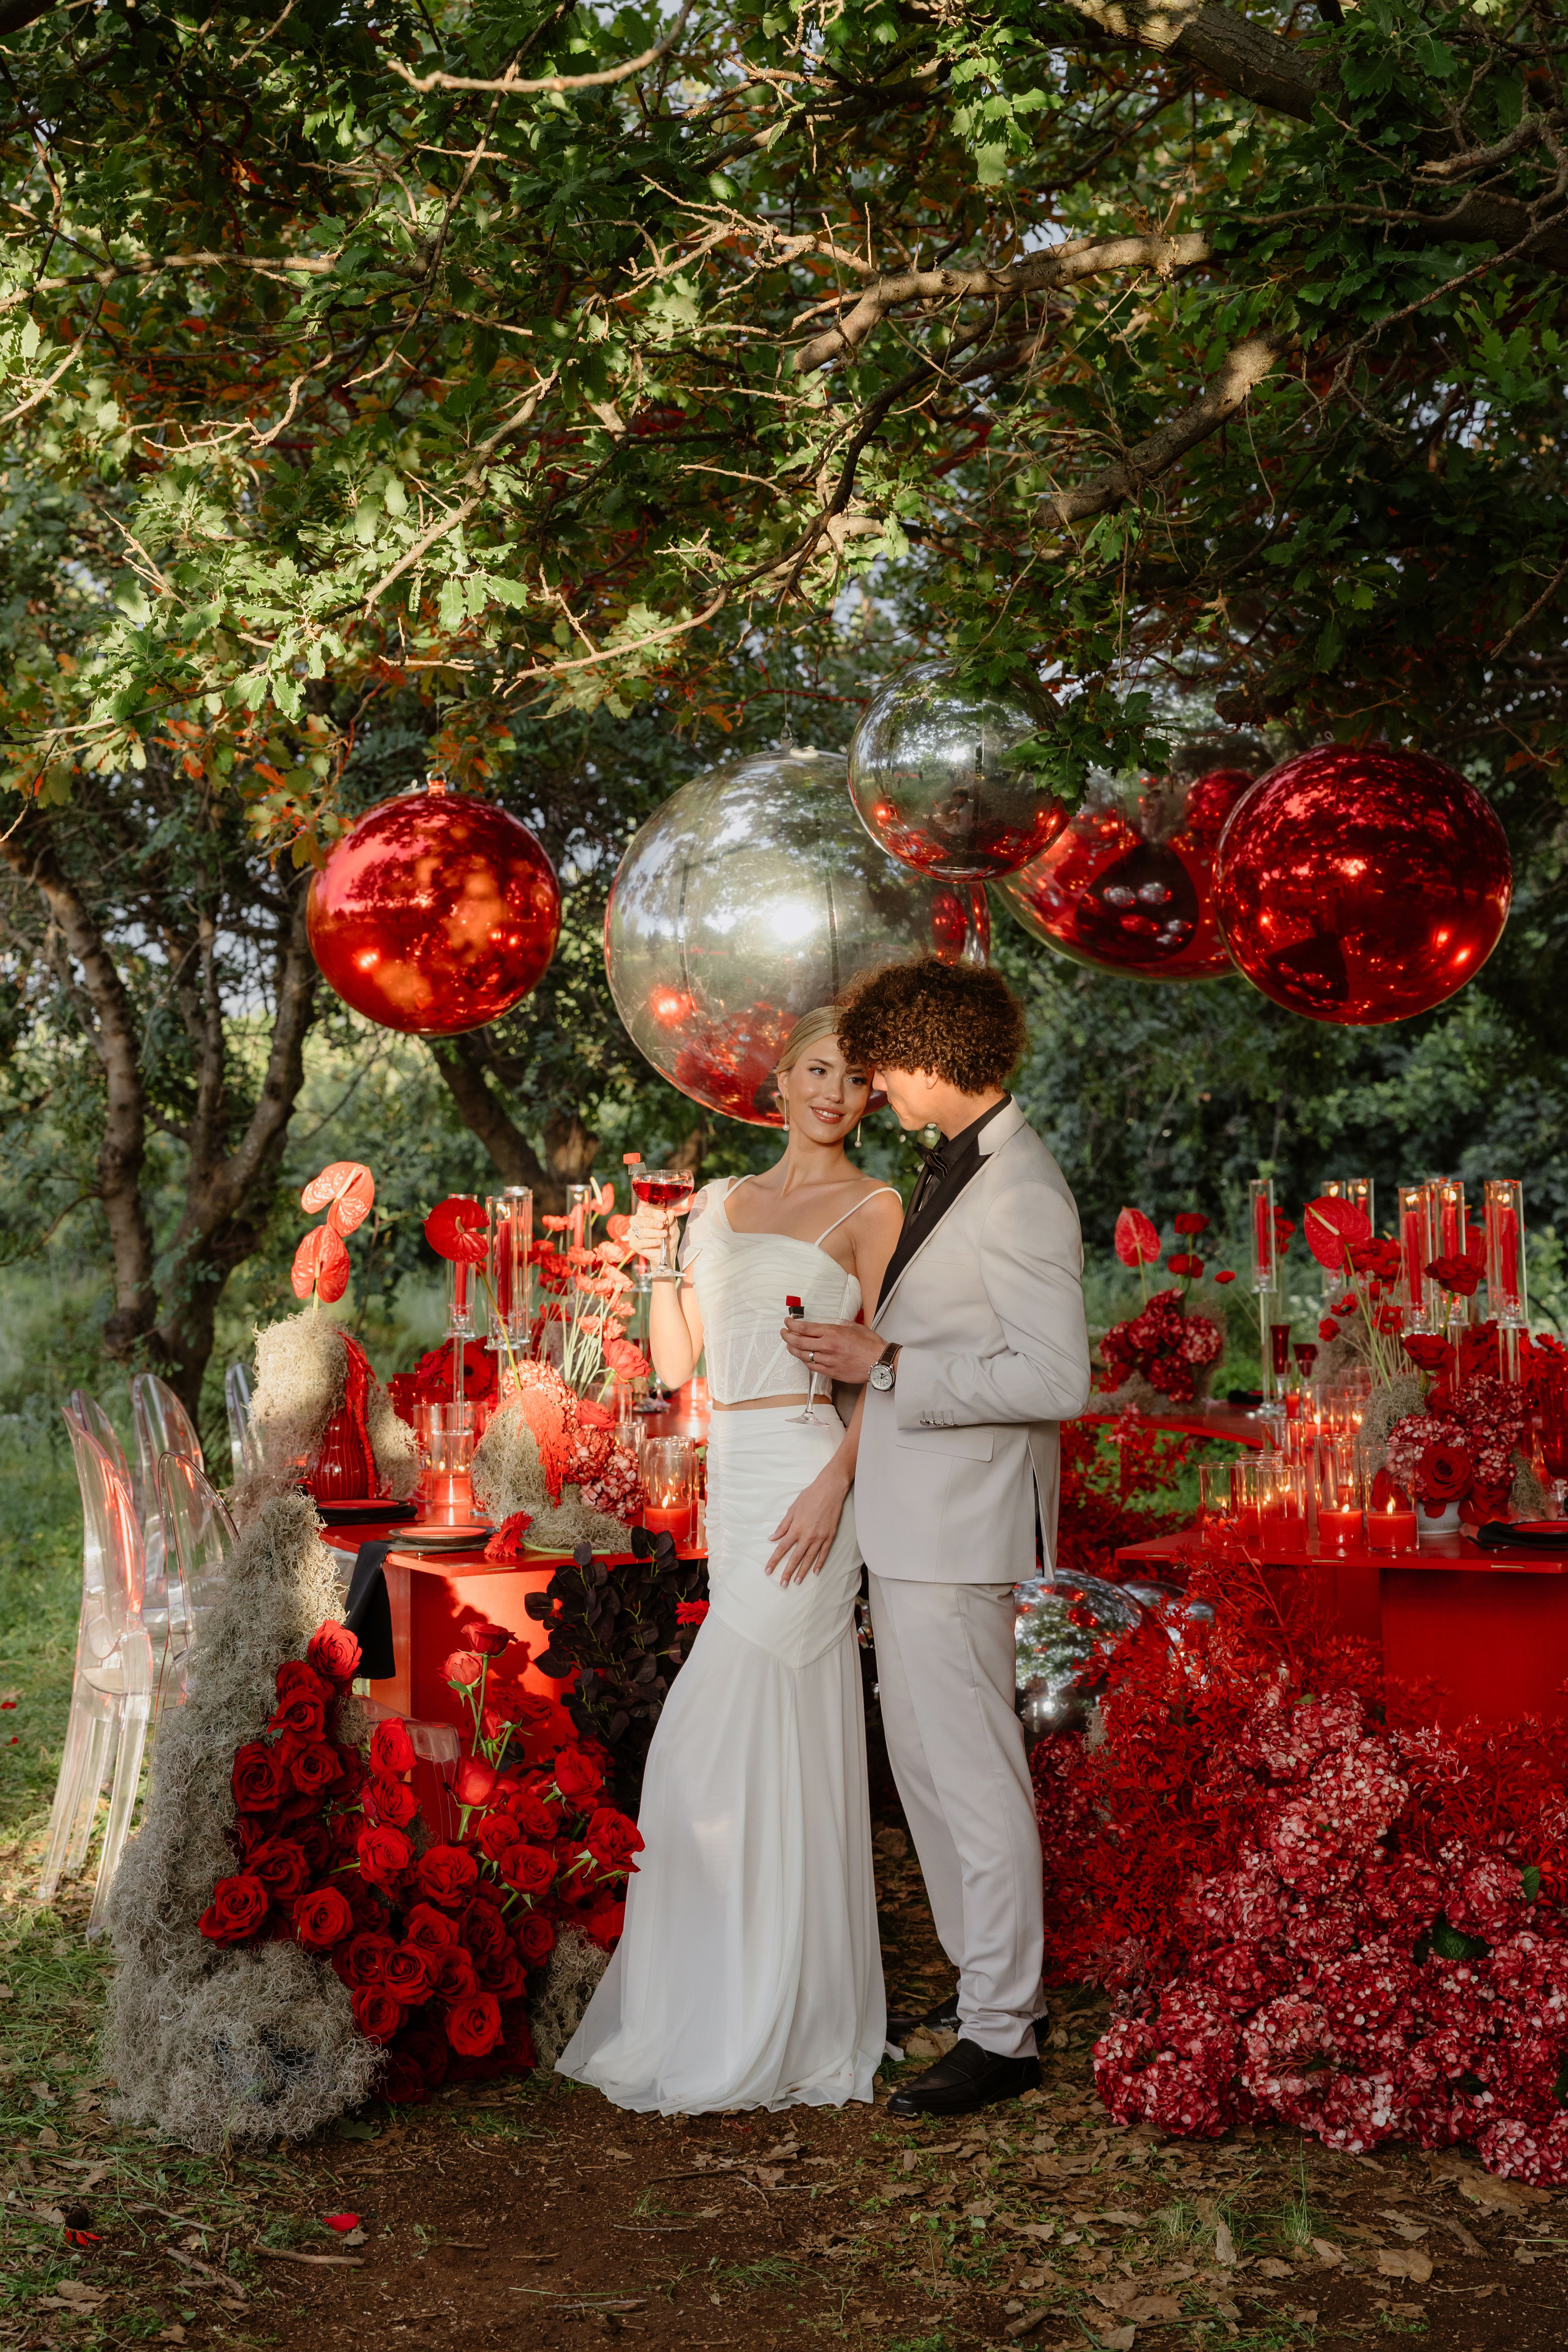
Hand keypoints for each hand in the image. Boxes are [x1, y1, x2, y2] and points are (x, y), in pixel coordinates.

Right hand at [627, 1206, 675, 1259]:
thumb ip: (671, 1219)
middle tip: (662, 1225)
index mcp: (644, 1213)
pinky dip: (651, 1242)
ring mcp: (633, 1233)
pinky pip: (641, 1242)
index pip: (647, 1210)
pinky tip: (658, 1241)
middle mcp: (636, 1221)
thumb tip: (670, 1212)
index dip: (656, 1213)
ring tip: (664, 1234)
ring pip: (642, 1231)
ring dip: (654, 1233)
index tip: (664, 1217)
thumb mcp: (673, 1226)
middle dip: (654, 1223)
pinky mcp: (634, 1244)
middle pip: (643, 1220)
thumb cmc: (668, 1235)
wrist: (667, 1250)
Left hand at [765, 1463, 849, 1584]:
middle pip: (795, 1558)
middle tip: (782, 1584)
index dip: (774, 1560)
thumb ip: (783, 1526)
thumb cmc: (810, 1496)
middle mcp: (808, 1536)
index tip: (768, 1570)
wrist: (830, 1489)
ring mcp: (820, 1537)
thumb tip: (773, 1538)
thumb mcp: (792, 1509)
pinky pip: (824, 1553)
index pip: (782, 1548)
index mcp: (796, 1528)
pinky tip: (815, 1571)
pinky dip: (819, 1563)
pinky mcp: (830, 1536)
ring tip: (797, 1581)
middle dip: (788, 1572)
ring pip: (809, 1558)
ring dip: (803, 1571)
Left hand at [779, 1317, 886, 1383]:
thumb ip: (840, 1324)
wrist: (879, 1362)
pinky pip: (811, 1366)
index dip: (792, 1325)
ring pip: (802, 1355)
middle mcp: (827, 1346)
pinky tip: (802, 1356)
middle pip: (798, 1341)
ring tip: (789, 1344)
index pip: (804, 1328)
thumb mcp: (854, 1326)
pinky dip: (804, 1360)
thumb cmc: (870, 1345)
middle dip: (787, 1336)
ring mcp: (827, 1360)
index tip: (787, 1322)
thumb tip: (832, 1323)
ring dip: (792, 1349)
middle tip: (783, 1332)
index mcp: (832, 1332)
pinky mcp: (830, 1372)